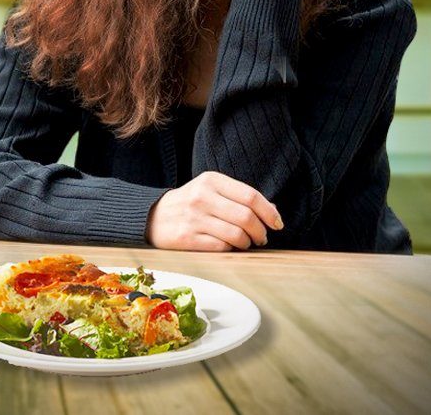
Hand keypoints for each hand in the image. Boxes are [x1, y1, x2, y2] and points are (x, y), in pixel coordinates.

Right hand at [146, 172, 283, 250]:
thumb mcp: (211, 190)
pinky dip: (231, 249)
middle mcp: (202, 196)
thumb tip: (273, 211)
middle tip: (262, 237)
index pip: (250, 196)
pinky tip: (229, 247)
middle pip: (246, 217)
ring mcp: (193, 218)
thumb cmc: (190, 204)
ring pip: (236, 235)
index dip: (269, 212)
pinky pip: (221, 247)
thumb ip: (239, 197)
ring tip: (246, 243)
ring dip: (247, 243)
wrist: (153, 216)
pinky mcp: (186, 238)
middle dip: (261, 231)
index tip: (277, 223)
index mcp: (211, 180)